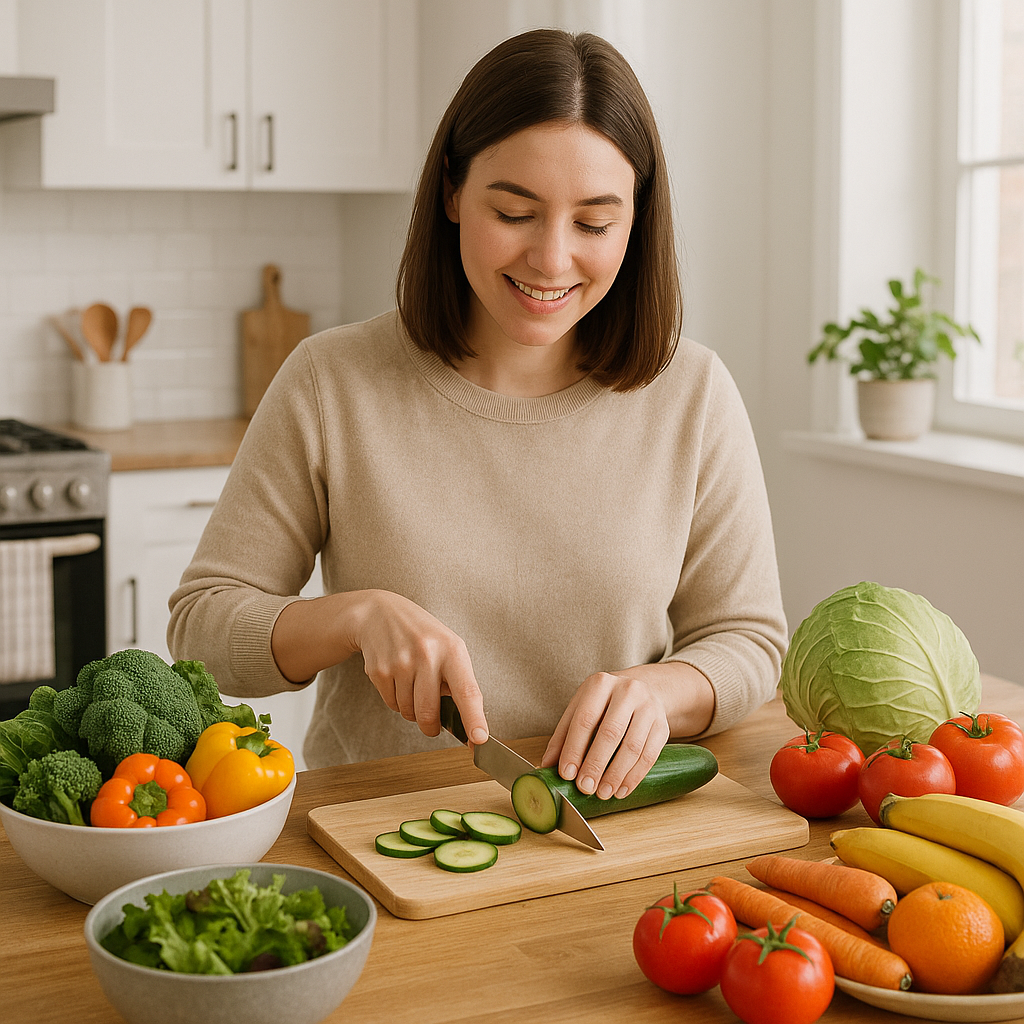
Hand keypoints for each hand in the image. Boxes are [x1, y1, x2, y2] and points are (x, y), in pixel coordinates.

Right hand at [353, 591, 488, 742]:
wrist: (380, 613)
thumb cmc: (423, 636)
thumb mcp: (448, 647)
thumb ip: (458, 681)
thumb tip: (468, 724)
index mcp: (452, 649)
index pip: (467, 691)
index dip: (474, 718)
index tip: (479, 739)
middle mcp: (427, 655)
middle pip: (429, 713)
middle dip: (431, 726)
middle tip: (432, 725)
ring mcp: (401, 662)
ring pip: (408, 712)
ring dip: (412, 710)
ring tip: (412, 685)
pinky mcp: (379, 670)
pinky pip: (391, 704)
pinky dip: (396, 700)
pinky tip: (397, 679)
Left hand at [540, 671, 670, 800]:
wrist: (641, 689)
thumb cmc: (604, 704)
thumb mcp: (580, 709)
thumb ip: (563, 736)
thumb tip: (546, 766)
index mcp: (600, 684)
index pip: (585, 719)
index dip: (575, 748)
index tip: (567, 774)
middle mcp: (627, 691)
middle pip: (610, 732)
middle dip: (596, 764)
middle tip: (585, 788)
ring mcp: (648, 707)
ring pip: (633, 746)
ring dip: (616, 774)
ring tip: (603, 793)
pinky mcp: (663, 725)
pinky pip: (650, 755)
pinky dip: (634, 776)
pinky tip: (621, 789)